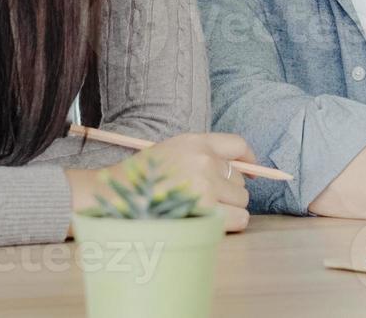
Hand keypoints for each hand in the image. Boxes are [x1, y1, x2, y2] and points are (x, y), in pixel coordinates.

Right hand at [68, 133, 254, 233]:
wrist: (112, 199)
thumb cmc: (140, 181)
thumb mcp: (170, 153)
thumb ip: (200, 157)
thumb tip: (237, 171)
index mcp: (194, 142)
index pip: (237, 144)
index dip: (249, 160)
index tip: (252, 171)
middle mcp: (203, 159)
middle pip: (240, 178)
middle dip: (229, 192)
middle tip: (206, 201)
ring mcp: (205, 185)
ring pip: (241, 200)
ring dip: (229, 209)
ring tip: (203, 213)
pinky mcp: (206, 210)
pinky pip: (239, 219)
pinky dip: (231, 224)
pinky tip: (210, 224)